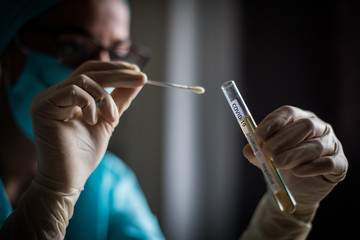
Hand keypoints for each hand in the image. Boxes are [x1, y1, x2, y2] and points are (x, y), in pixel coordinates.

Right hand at [31, 61, 145, 191]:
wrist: (69, 178)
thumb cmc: (85, 153)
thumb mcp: (109, 120)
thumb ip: (119, 99)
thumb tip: (138, 80)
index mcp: (70, 95)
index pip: (94, 72)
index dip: (116, 68)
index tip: (138, 72)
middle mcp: (57, 93)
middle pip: (90, 70)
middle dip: (119, 73)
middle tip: (141, 78)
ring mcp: (47, 98)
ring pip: (83, 79)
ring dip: (106, 97)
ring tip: (113, 118)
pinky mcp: (42, 107)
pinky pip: (72, 91)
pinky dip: (90, 104)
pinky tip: (94, 121)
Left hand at [243, 105, 347, 221]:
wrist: (296, 189)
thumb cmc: (282, 165)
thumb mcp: (266, 157)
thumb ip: (256, 152)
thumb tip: (249, 150)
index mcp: (298, 119)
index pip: (288, 113)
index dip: (273, 122)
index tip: (258, 134)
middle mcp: (318, 128)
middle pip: (305, 126)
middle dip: (283, 138)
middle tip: (267, 151)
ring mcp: (331, 145)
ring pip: (315, 145)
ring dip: (294, 154)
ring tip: (278, 163)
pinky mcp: (339, 164)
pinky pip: (328, 163)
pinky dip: (311, 167)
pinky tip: (297, 172)